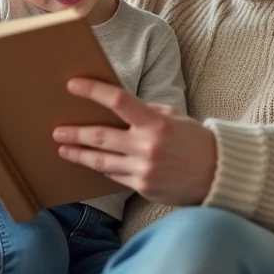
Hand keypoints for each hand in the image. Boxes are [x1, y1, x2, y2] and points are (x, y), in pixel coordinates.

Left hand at [53, 78, 215, 204]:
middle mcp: (147, 147)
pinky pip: (114, 176)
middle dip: (75, 133)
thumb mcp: (173, 117)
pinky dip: (101, 168)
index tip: (73, 86)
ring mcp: (143, 170)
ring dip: (79, 154)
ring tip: (64, 149)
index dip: (93, 91)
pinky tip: (90, 162)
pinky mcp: (142, 187)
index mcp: (155, 123)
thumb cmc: (194, 141)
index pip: (118, 101)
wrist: (216, 174)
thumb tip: (117, 106)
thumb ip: (146, 112)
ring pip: (101, 161)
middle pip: (100, 137)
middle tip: (57, 131)